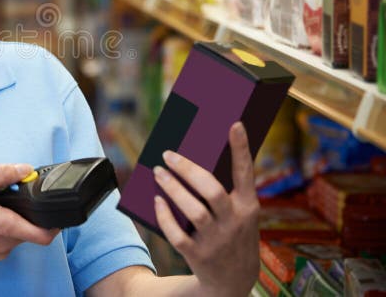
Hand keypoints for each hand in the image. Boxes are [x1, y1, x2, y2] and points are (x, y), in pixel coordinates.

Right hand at [0, 164, 58, 267]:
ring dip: (12, 214)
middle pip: (32, 227)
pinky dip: (2, 221)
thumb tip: (24, 168)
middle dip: (27, 208)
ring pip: (18, 230)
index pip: (45, 233)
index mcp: (3, 226)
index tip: (51, 202)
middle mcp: (4, 243)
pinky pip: (5, 235)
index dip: (55, 219)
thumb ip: (0, 175)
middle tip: (10, 191)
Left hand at [153, 122, 259, 296]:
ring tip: (158, 172)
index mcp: (248, 206)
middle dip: (188, 169)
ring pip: (193, 211)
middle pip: (211, 190)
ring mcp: (217, 240)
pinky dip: (165, 216)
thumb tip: (193, 158)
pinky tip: (157, 201)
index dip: (241, 148)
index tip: (234, 123)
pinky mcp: (199, 255)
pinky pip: (178, 234)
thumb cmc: (232, 235)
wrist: (234, 283)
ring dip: (172, 189)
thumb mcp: (240, 215)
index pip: (246, 173)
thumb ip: (225, 190)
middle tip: (168, 154)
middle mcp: (235, 222)